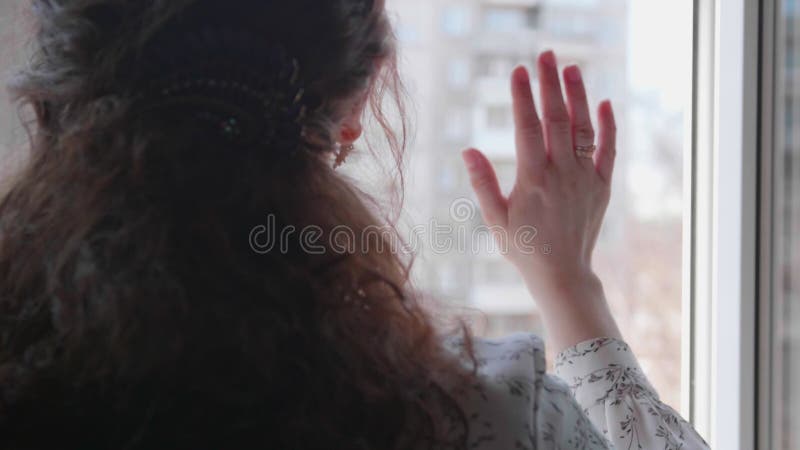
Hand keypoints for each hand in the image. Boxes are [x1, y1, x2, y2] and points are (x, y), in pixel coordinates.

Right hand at [461, 50, 621, 349]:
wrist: (562, 274)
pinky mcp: (601, 186)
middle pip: (556, 118)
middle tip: (545, 56)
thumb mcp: (495, 220)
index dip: (522, 97)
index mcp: (533, 179)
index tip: (518, 71)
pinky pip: (608, 151)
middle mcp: (561, 173)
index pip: (527, 127)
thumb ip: (482, 184)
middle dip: (550, 84)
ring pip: (583, 128)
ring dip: (578, 96)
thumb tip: (467, 150)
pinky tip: (604, 103)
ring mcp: (584, 178)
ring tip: (571, 68)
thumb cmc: (523, 248)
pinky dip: (608, 126)